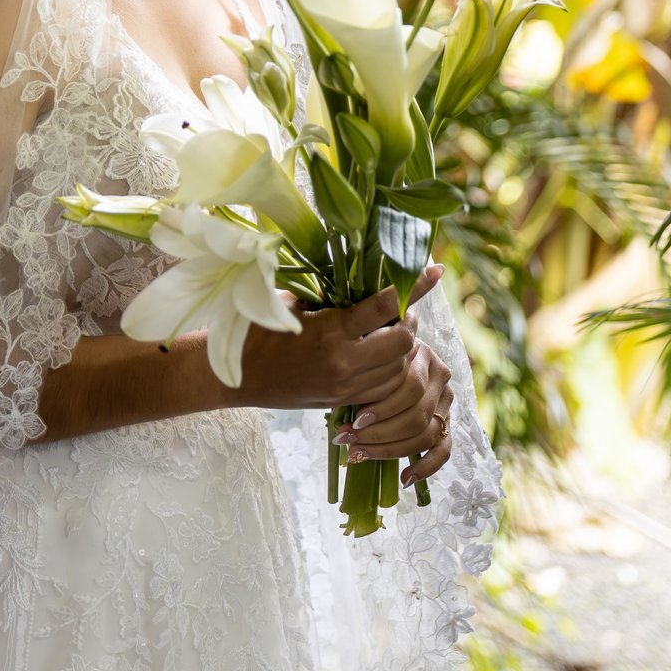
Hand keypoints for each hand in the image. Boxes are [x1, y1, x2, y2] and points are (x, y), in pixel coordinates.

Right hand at [238, 274, 423, 415]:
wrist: (236, 378)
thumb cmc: (256, 329)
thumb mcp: (290, 302)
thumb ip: (329, 292)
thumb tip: (364, 271)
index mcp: (330, 331)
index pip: (386, 305)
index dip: (414, 285)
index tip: (434, 270)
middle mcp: (344, 362)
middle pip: (404, 341)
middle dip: (410, 320)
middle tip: (401, 307)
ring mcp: (345, 386)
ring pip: (400, 367)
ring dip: (403, 345)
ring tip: (391, 327)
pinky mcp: (343, 400)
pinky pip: (385, 386)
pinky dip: (391, 367)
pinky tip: (381, 352)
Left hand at [329, 290, 454, 486]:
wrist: (381, 358)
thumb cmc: (366, 359)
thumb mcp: (363, 356)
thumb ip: (360, 369)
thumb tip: (335, 396)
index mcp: (421, 353)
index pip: (410, 387)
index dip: (381, 409)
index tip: (350, 423)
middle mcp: (439, 376)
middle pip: (417, 414)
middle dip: (379, 433)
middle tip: (348, 441)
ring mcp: (446, 401)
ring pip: (426, 434)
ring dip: (390, 450)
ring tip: (358, 454)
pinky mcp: (446, 424)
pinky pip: (443, 449)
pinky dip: (426, 467)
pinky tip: (404, 479)